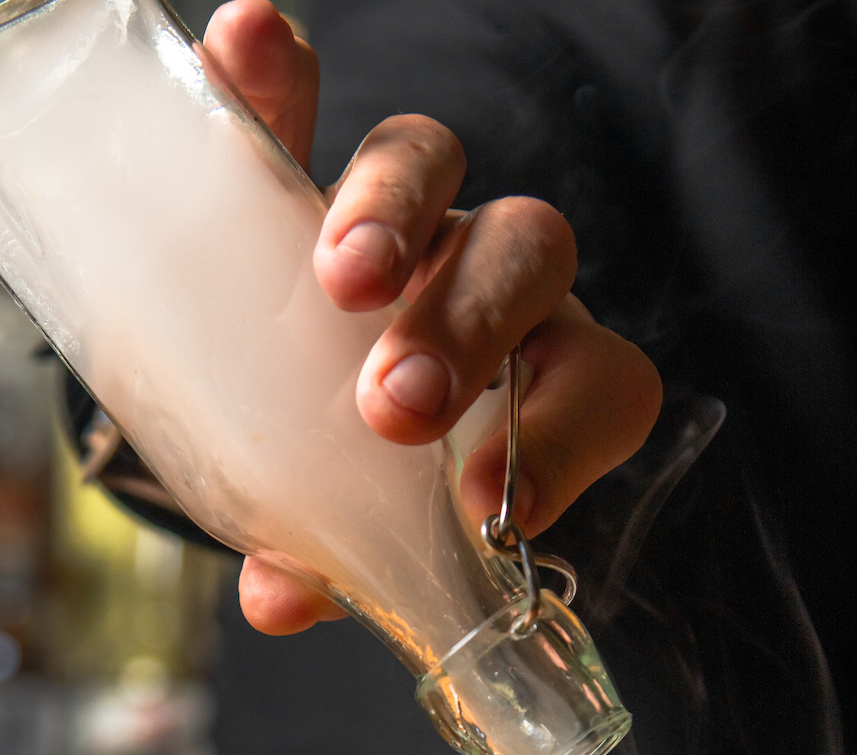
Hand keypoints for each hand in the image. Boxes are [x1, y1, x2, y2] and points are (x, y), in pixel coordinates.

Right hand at [204, 0, 662, 634]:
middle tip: (393, 407)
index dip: (565, 442)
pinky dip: (276, 78)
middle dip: (471, 327)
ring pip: (435, 163)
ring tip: (336, 278)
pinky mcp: (300, 162)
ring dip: (392, 209)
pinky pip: (304, 102)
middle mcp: (489, 284)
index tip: (492, 504)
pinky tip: (253, 48)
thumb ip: (338, 563)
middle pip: (526, 256)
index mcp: (536, 383)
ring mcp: (406, 215)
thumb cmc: (358, 479)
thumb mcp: (358, 531)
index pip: (603, 388)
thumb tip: (281, 597)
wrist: (278, 402)